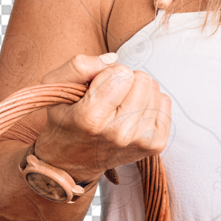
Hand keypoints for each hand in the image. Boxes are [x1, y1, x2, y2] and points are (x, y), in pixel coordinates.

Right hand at [32, 53, 171, 182]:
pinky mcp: (155, 145)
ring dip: (137, 92)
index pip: (121, 73)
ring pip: (154, 89)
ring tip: (118, 107)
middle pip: (142, 80)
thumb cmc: (64, 119)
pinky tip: (132, 114)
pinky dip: (150, 103)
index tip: (96, 88)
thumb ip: (79, 66)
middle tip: (109, 97)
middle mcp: (119, 133)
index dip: (108, 74)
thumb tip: (113, 59)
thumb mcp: (56, 87)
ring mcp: (140, 141)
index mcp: (91, 118)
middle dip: (126, 81)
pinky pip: (164, 103)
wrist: (71, 161)